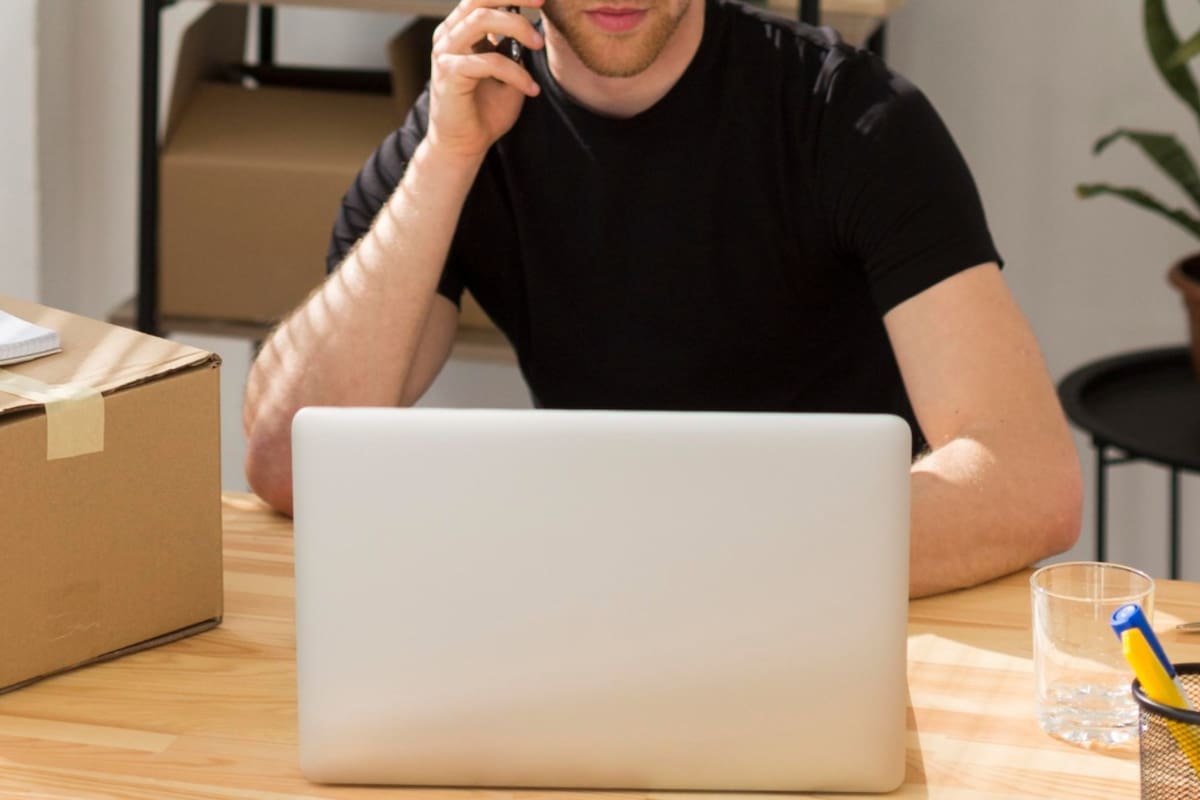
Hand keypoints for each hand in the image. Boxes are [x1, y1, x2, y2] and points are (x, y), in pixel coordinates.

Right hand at [428, 0, 544, 160]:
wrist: (465, 144)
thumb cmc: (485, 110)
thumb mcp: (507, 72)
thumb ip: (514, 48)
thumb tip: (530, 28)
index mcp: (460, 31)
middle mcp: (449, 36)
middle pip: (478, 0)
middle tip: (541, 2)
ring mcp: (445, 53)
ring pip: (480, 21)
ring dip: (516, 27)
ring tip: (538, 44)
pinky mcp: (449, 73)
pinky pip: (487, 62)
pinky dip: (515, 73)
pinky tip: (531, 89)